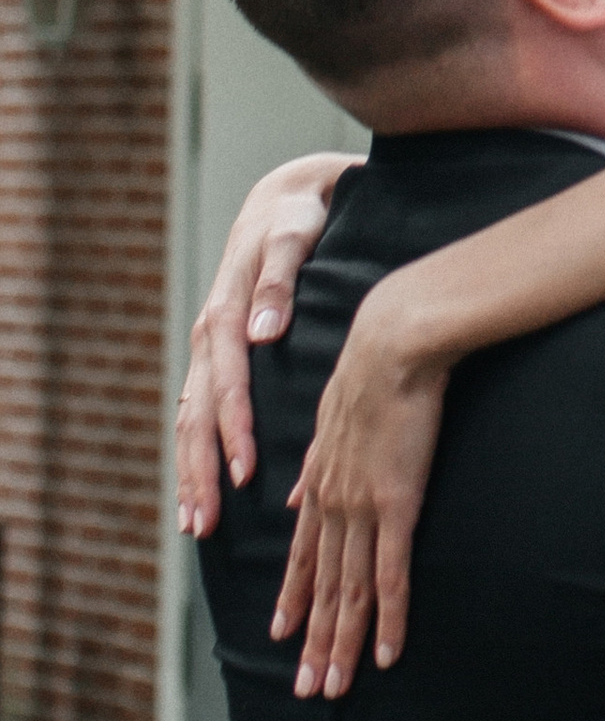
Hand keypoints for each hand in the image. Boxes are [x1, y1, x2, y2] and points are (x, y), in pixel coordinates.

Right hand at [174, 152, 361, 536]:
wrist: (286, 195)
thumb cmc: (298, 215)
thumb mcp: (293, 235)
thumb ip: (278, 280)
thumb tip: (261, 333)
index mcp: (226, 310)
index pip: (227, 382)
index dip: (234, 428)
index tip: (244, 472)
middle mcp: (209, 335)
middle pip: (196, 414)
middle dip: (200, 471)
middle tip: (206, 524)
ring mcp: (208, 349)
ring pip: (189, 421)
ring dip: (190, 472)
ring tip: (195, 524)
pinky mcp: (216, 357)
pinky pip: (196, 413)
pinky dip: (194, 452)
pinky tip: (198, 490)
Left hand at [271, 273, 450, 696]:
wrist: (393, 343)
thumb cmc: (373, 368)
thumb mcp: (330, 418)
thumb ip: (315, 464)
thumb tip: (294, 498)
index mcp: (320, 483)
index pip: (302, 555)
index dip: (294, 599)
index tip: (283, 635)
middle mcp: (333, 504)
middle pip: (322, 586)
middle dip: (314, 641)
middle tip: (308, 689)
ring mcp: (362, 509)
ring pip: (348, 593)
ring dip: (342, 644)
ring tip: (335, 687)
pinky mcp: (396, 505)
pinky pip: (390, 577)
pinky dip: (388, 620)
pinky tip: (387, 653)